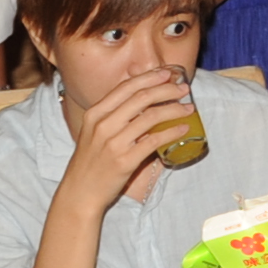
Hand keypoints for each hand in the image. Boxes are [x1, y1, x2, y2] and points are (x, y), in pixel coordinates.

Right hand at [58, 68, 196, 210]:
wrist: (79, 193)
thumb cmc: (90, 162)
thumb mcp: (93, 132)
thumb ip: (113, 115)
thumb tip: (142, 100)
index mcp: (95, 114)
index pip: (125, 87)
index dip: (149, 78)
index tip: (166, 74)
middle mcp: (103, 124)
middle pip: (141, 98)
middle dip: (167, 90)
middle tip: (183, 89)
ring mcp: (114, 143)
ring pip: (150, 117)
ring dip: (174, 110)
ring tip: (189, 109)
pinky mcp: (125, 161)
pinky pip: (154, 141)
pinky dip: (172, 132)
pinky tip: (183, 129)